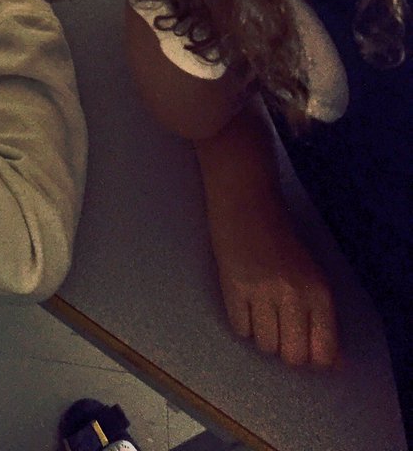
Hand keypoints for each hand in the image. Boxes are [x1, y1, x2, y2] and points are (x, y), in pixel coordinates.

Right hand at [208, 203, 339, 368]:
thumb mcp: (312, 277)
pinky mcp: (233, 288)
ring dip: (264, 335)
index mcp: (319, 292)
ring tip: (262, 310)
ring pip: (265, 346)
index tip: (306, 345)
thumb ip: (324, 321)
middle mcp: (294, 295)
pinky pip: (241, 330)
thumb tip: (336, 365)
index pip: (323, 352)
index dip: (313, 357)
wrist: (246, 203)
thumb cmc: (283, 240)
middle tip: (282, 328)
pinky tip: (245, 302)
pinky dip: (243, 323)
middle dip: (287, 349)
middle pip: (292, 356)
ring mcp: (262, 292)